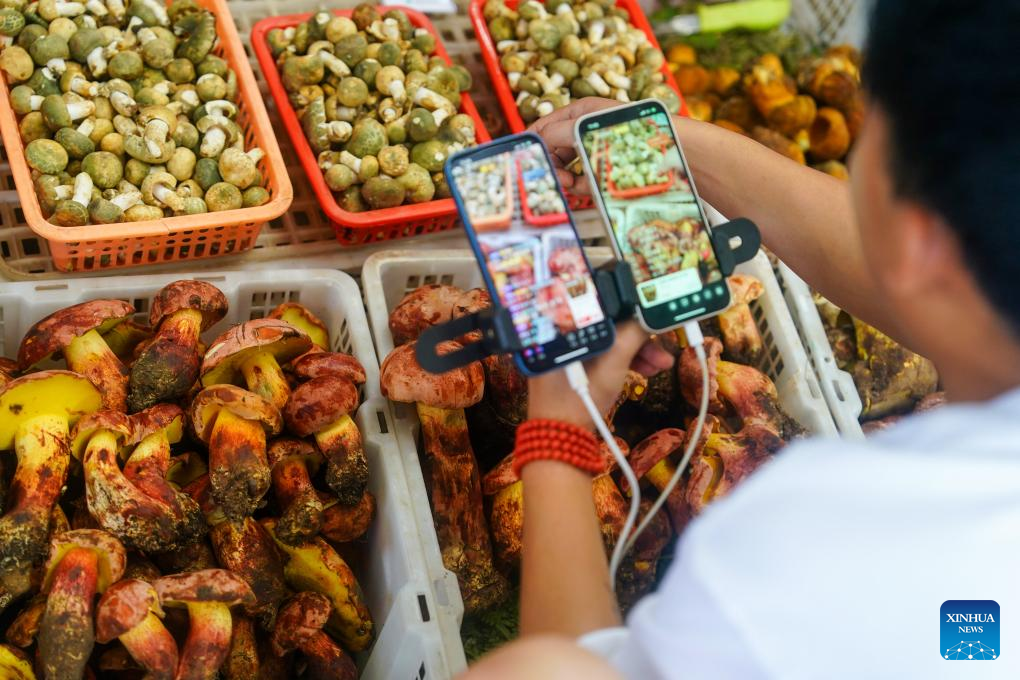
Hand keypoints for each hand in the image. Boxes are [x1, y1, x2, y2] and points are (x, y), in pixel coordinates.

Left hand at [527, 322, 674, 428]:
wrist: (563, 435)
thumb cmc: (582, 395)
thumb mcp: (614, 360)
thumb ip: (635, 331)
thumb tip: (655, 310)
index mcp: (563, 322)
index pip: (605, 302)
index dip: (634, 308)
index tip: (656, 315)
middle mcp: (561, 329)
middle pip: (611, 321)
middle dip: (641, 334)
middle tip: (665, 345)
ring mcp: (568, 347)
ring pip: (611, 337)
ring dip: (639, 348)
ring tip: (662, 364)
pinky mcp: (575, 362)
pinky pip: (605, 351)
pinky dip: (625, 357)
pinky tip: (648, 368)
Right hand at [528, 97, 619, 195]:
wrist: (661, 152)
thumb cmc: (625, 129)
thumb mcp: (582, 126)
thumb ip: (554, 133)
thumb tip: (538, 145)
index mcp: (579, 113)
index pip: (544, 125)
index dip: (532, 141)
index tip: (521, 158)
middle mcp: (584, 131)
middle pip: (552, 150)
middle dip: (550, 164)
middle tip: (550, 175)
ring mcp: (593, 152)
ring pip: (566, 169)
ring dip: (564, 178)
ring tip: (570, 182)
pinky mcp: (602, 170)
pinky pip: (583, 181)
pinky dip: (581, 186)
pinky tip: (586, 186)